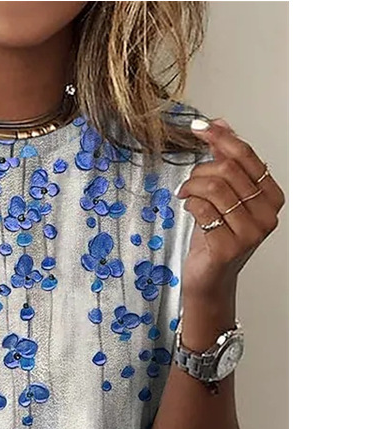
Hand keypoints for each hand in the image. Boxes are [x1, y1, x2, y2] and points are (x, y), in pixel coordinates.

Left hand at [175, 118, 284, 300]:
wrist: (209, 278)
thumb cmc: (216, 237)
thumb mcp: (223, 195)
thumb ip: (225, 161)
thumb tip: (221, 123)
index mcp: (271, 197)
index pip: (247, 156)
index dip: (221, 137)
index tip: (199, 127)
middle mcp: (267, 215)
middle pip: (228, 170)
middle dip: (200, 170)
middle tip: (189, 182)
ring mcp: (251, 233)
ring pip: (215, 187)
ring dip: (192, 186)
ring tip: (185, 194)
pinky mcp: (229, 247)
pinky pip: (203, 209)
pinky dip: (190, 203)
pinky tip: (188, 208)